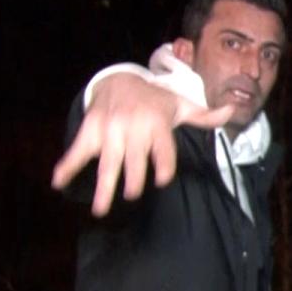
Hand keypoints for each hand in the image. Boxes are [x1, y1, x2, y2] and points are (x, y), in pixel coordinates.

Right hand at [50, 73, 234, 215]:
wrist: (119, 79)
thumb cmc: (155, 100)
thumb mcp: (181, 105)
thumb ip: (205, 116)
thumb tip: (233, 110)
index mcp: (157, 123)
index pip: (163, 152)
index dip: (163, 167)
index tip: (162, 180)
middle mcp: (133, 127)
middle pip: (135, 162)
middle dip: (133, 181)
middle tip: (133, 195)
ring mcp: (109, 130)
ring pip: (107, 163)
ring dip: (103, 188)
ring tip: (101, 211)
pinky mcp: (90, 130)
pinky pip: (77, 151)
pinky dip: (66, 167)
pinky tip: (58, 183)